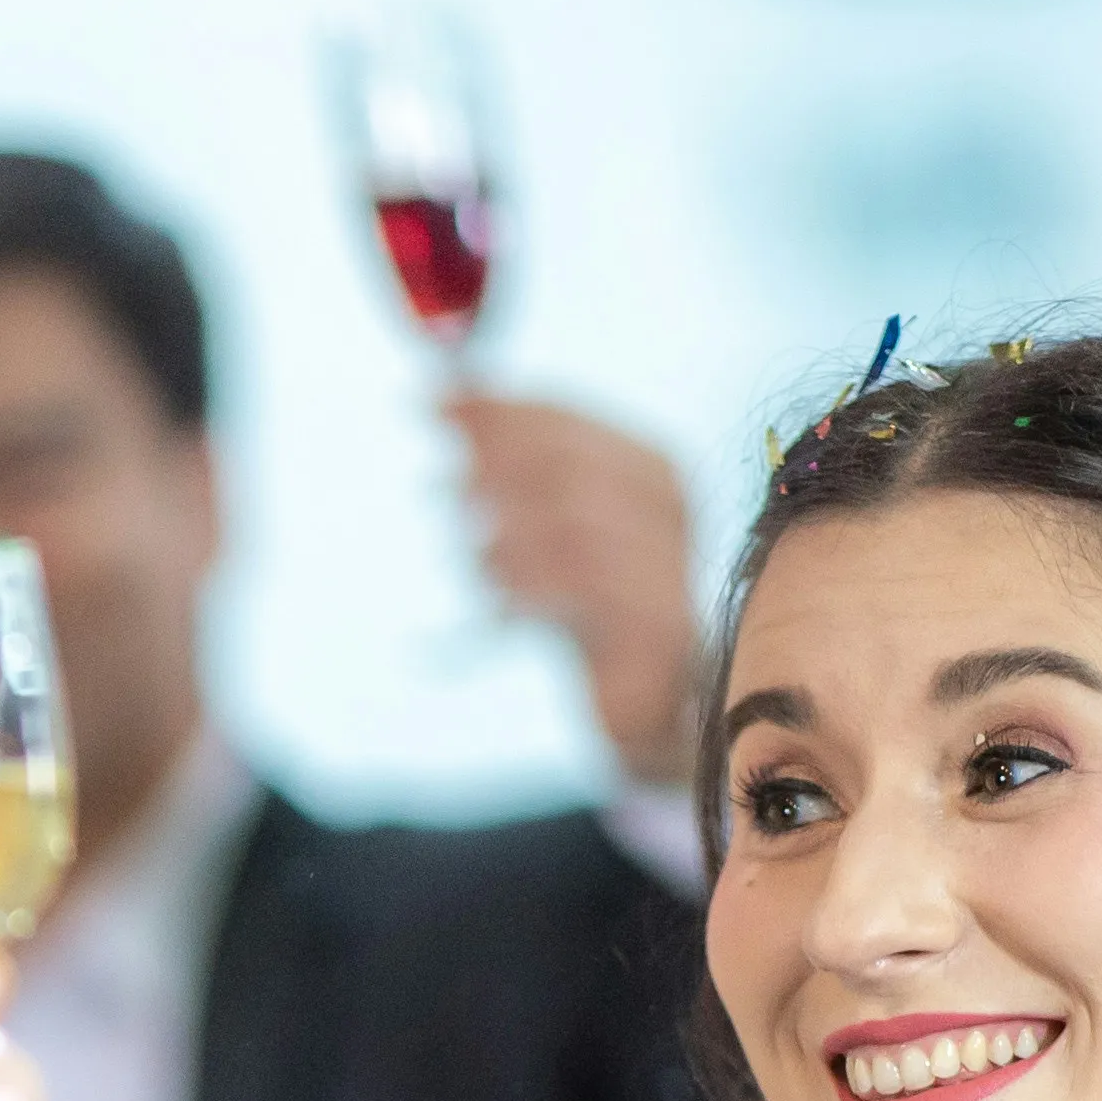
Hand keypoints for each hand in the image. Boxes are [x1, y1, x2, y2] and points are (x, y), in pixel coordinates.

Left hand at [446, 392, 700, 788]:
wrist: (656, 703)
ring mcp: (672, 562)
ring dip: (510, 536)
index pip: (565, 418)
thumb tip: (440, 396)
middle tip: (445, 487)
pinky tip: (499, 606)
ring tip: (477, 563)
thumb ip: (507, 466)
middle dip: (496, 463)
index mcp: (649, 465)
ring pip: (576, 523)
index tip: (429, 401)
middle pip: (568, 463)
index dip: (493, 408)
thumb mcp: (546, 528)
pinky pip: (587, 591)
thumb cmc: (594, 609)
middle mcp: (673, 504)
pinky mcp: (661, 627)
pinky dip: (531, 589)